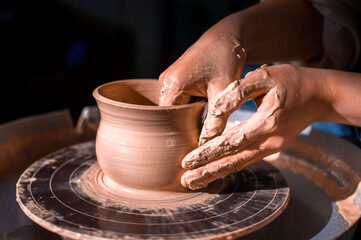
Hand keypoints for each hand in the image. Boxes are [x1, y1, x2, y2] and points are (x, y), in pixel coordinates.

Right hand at [159, 32, 245, 143]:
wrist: (226, 37)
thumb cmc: (226, 60)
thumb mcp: (223, 91)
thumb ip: (216, 121)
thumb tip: (207, 148)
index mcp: (172, 85)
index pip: (168, 120)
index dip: (180, 133)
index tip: (194, 144)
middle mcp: (164, 82)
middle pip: (169, 115)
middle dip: (185, 124)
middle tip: (203, 133)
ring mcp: (168, 80)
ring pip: (174, 108)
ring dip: (188, 114)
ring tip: (205, 117)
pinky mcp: (174, 79)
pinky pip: (178, 100)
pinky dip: (190, 106)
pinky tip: (204, 105)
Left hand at [181, 64, 329, 189]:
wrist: (319, 95)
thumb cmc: (291, 81)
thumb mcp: (265, 77)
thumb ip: (239, 92)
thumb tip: (215, 110)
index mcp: (266, 122)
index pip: (231, 142)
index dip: (209, 153)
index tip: (188, 161)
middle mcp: (270, 141)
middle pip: (234, 160)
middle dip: (208, 171)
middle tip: (186, 181)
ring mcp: (272, 146)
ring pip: (240, 164)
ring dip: (216, 173)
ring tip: (195, 182)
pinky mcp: (271, 147)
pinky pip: (247, 159)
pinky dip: (229, 166)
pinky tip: (215, 171)